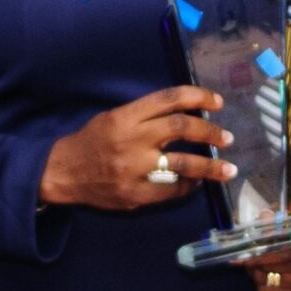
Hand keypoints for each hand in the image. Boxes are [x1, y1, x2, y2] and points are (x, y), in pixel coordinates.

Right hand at [39, 87, 237, 211]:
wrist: (63, 173)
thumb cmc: (90, 141)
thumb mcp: (113, 117)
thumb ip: (145, 115)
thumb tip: (185, 113)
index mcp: (126, 117)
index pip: (169, 99)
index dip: (198, 97)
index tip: (217, 102)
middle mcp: (133, 139)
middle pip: (182, 128)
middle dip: (211, 132)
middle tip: (227, 138)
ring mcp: (135, 169)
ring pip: (184, 163)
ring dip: (211, 166)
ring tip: (227, 169)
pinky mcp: (136, 194)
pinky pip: (172, 190)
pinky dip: (189, 186)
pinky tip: (198, 184)